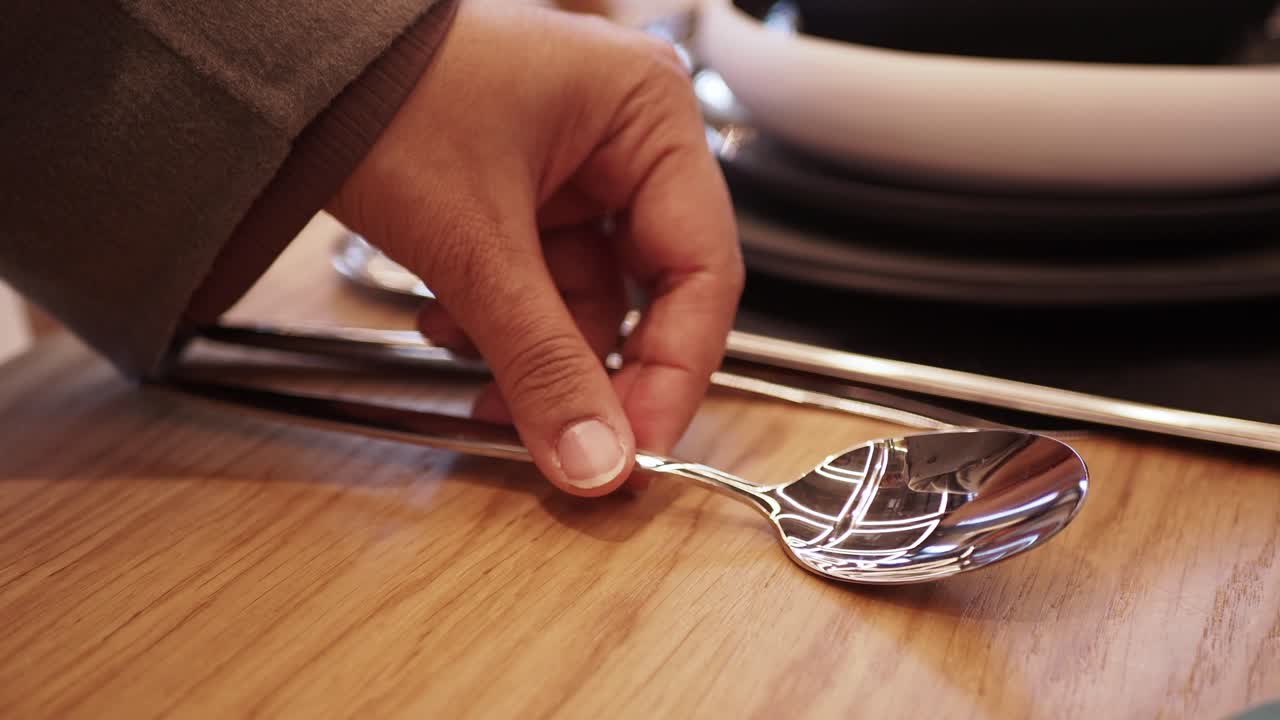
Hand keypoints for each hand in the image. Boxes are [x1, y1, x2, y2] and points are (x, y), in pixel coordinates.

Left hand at [328, 0, 743, 495]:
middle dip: (590, 368)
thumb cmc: (381, 90)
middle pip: (649, 293)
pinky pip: (540, 284)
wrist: (278, 66)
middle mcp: (627, 137)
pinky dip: (500, 321)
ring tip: (470, 372)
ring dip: (529, 351)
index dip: (676, 372)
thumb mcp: (474, 244)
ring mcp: (576, 167)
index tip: (638, 448)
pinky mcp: (528, 194)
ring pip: (587, 300)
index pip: (703, 270)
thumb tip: (596, 462)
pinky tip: (446, 320)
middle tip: (568, 444)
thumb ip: (543, 363)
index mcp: (650, 114)